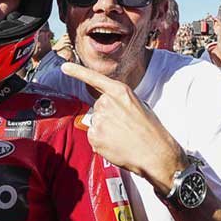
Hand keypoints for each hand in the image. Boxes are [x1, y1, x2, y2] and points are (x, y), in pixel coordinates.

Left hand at [60, 62, 186, 194]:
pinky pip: (93, 137)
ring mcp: (98, 119)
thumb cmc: (150, 131)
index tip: (64, 67)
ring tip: (123, 138)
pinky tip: (116, 146)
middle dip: (108, 117)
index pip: (94, 79)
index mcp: (119, 92)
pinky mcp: (94, 136)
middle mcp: (106, 102)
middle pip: (99, 108)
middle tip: (125, 128)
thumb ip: (119, 103)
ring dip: (105, 130)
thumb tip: (107, 111)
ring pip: (96, 123)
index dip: (77, 72)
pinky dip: (102, 143)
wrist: (156, 153)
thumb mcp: (138, 106)